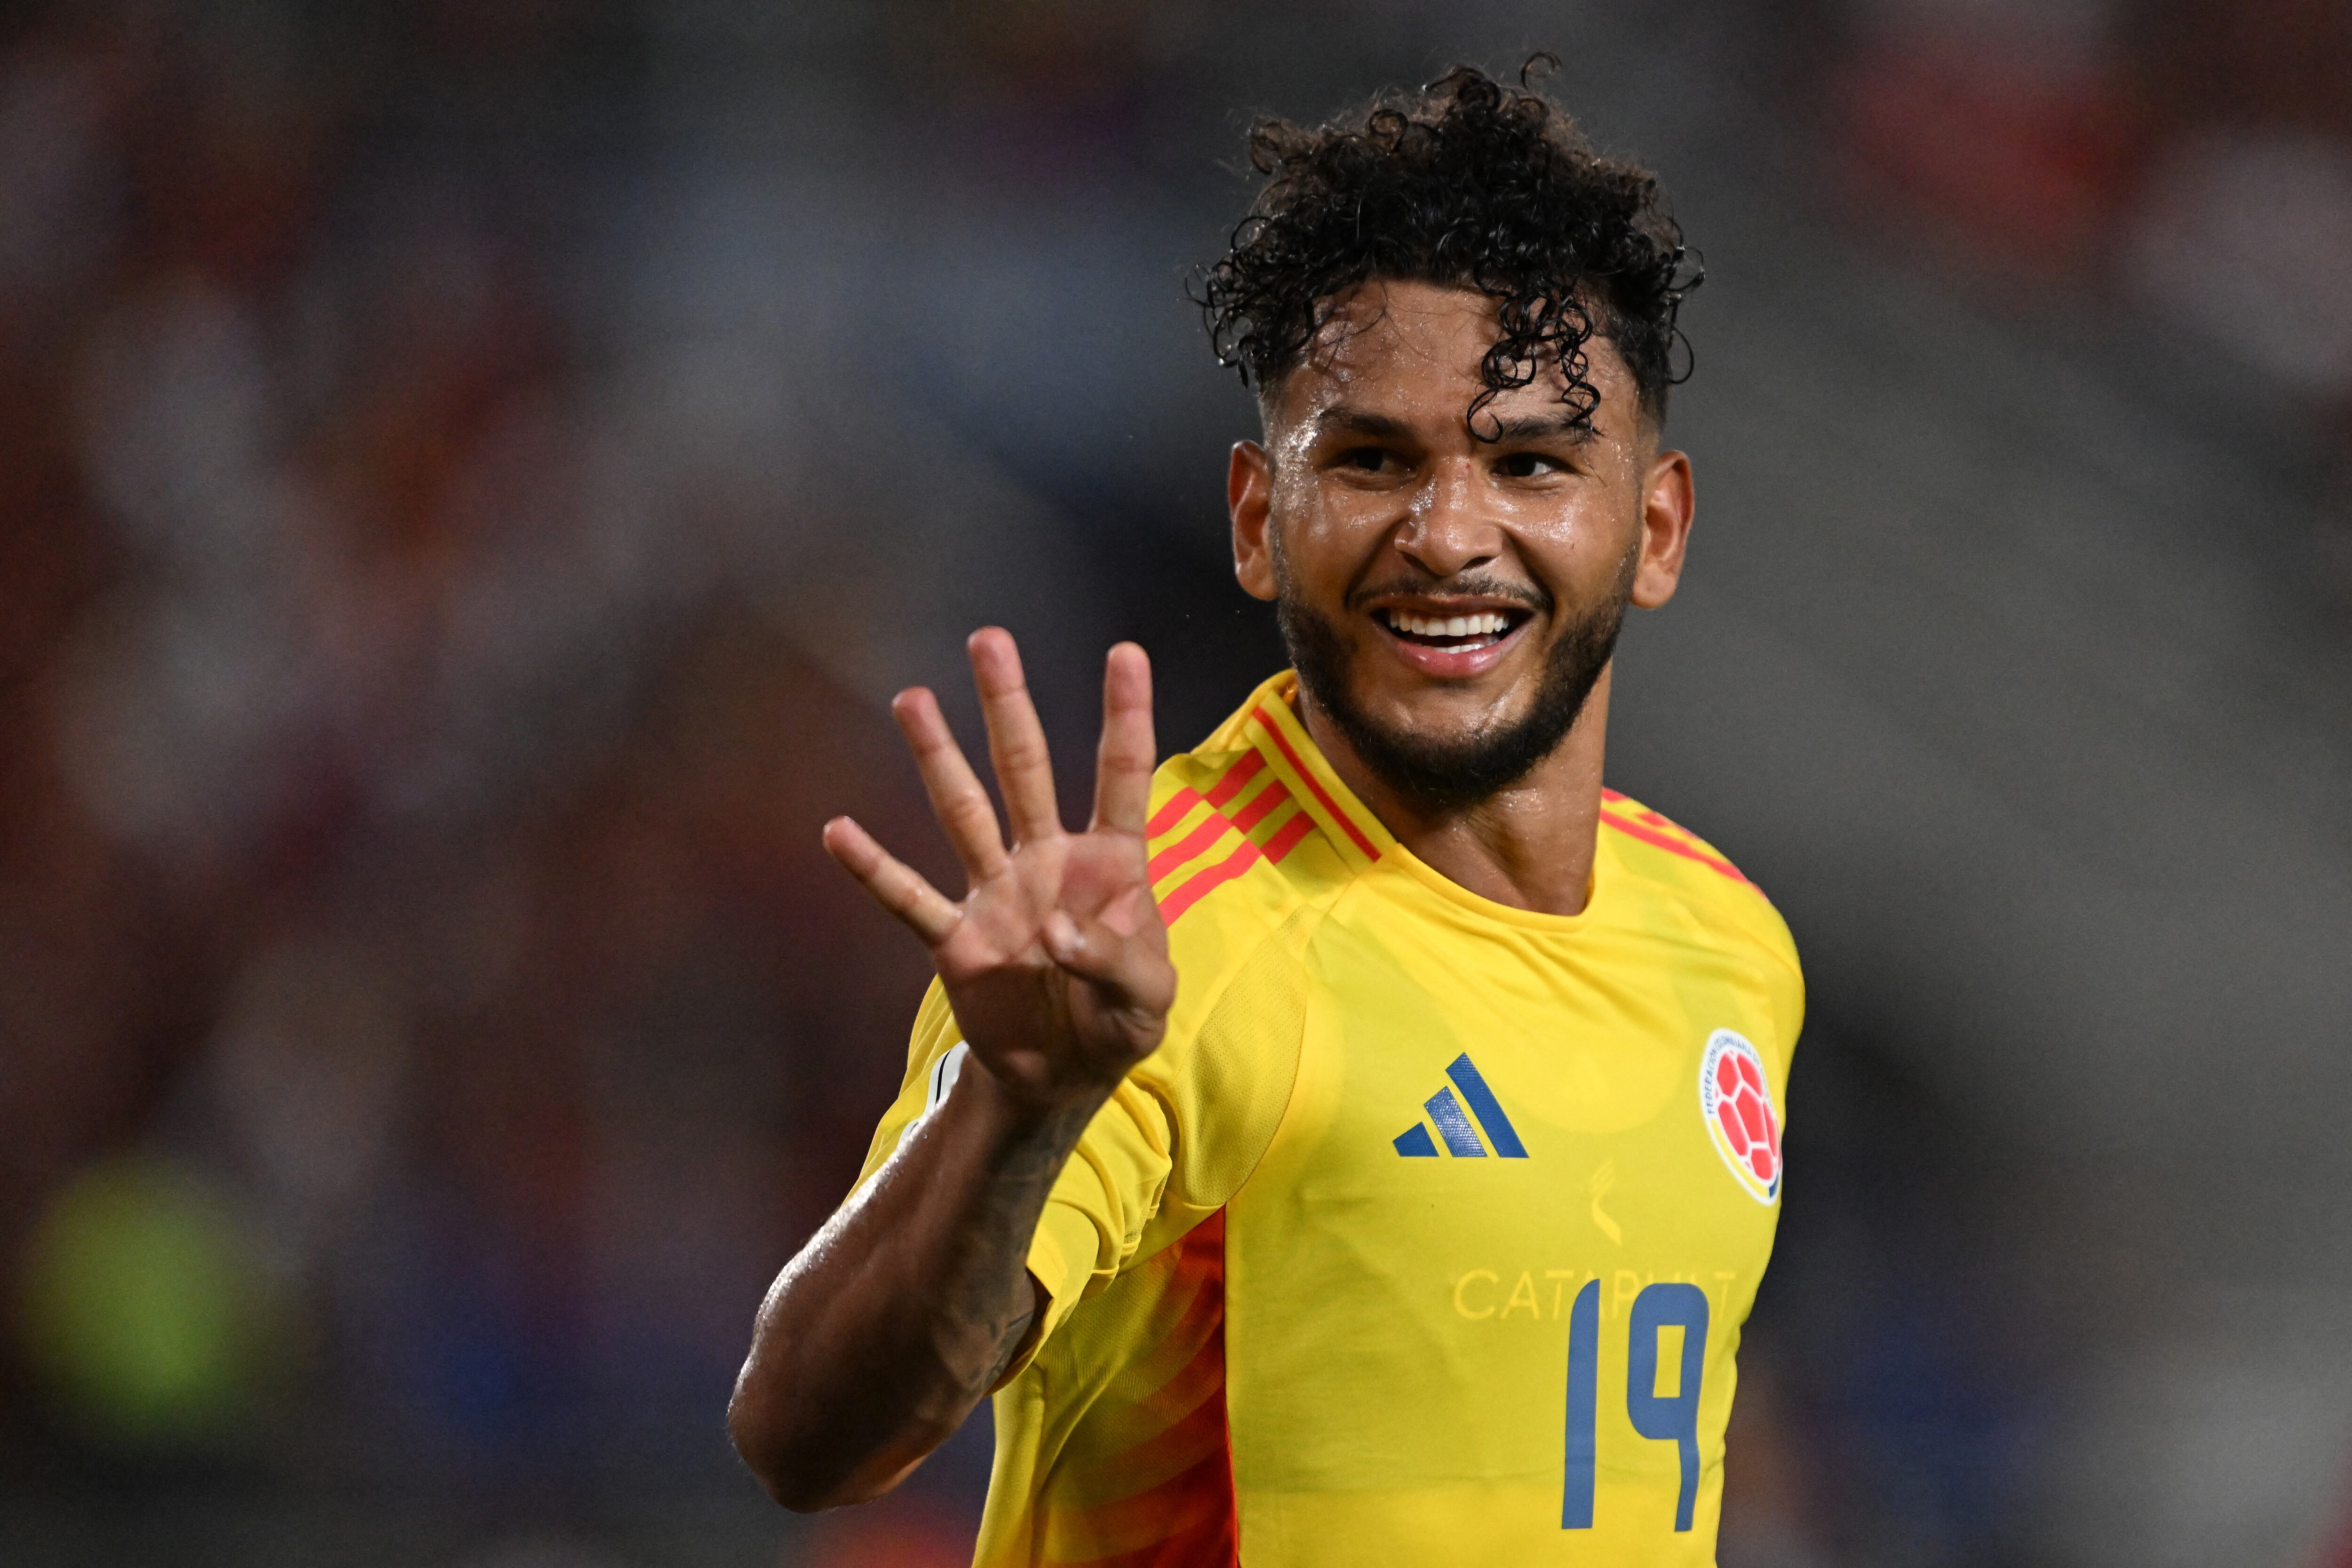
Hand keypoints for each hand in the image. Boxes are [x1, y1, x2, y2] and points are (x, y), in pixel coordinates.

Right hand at [822, 629, 1174, 1114]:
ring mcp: (998, 894)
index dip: (1124, 716)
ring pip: (963, 812)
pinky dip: (875, 870)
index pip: (1121, 776)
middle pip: (1027, 769)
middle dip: (1008, 706)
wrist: (1062, 1078)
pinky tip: (838, 833)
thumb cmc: (1118, 1024)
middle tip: (988, 640)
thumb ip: (1115, 961)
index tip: (1124, 650)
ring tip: (913, 698)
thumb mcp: (1148, 1000)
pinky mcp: (957, 940)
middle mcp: (1049, 861)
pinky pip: (911, 899)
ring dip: (938, 757)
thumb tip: (1055, 933)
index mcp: (1111, 864)